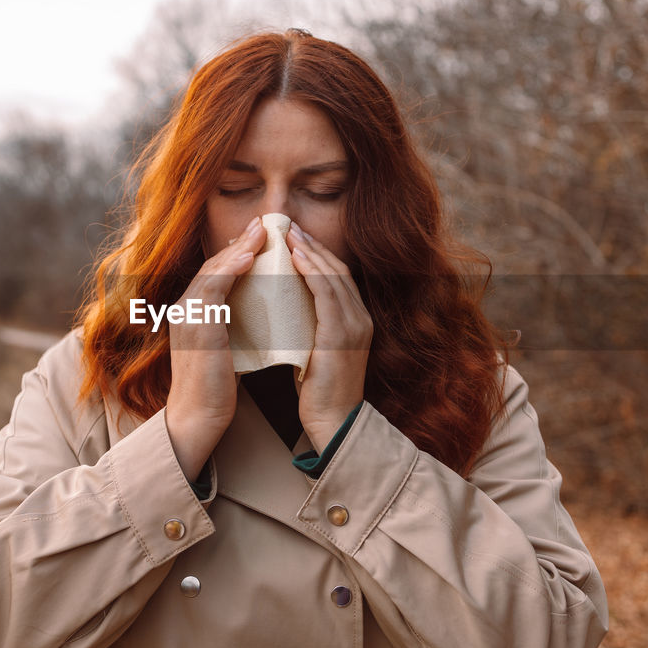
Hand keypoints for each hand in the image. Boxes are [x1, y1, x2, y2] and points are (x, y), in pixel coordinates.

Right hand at [165, 215, 265, 479]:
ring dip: (238, 248)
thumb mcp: (226, 347)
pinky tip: (249, 256)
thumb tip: (261, 308)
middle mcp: (185, 309)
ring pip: (212, 270)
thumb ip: (234, 324)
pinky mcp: (196, 327)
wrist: (197, 417)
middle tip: (265, 223)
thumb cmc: (216, 387)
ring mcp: (187, 317)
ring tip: (263, 231)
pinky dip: (230, 269)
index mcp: (192, 312)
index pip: (215, 272)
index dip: (237, 251)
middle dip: (240, 242)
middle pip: (213, 264)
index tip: (261, 235)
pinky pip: (212, 288)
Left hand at [286, 221, 372, 453]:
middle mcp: (361, 317)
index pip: (338, 277)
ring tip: (287, 234)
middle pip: (338, 269)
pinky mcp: (342, 334)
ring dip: (309, 251)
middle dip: (313, 245)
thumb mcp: (317, 351)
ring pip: (333, 276)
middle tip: (288, 226)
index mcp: (356, 320)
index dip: (317, 254)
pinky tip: (294, 258)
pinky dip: (311, 272)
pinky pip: (327, 293)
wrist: (333, 421)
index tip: (294, 238)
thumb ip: (310, 327)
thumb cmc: (319, 392)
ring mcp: (355, 324)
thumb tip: (287, 310)